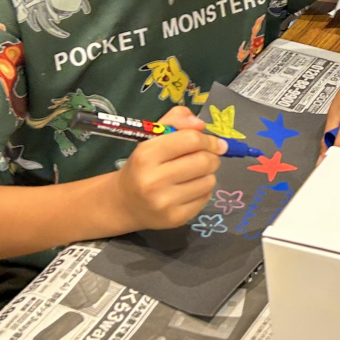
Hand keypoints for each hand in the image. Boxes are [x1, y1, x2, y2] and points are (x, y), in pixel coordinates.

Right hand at [114, 104, 221, 229]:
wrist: (124, 203)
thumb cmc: (142, 165)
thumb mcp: (152, 137)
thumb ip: (175, 120)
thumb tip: (201, 124)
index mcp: (146, 155)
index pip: (190, 140)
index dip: (208, 139)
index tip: (215, 143)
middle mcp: (153, 180)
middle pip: (203, 162)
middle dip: (212, 157)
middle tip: (208, 157)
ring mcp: (165, 202)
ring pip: (209, 181)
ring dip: (208, 174)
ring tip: (195, 174)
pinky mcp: (175, 219)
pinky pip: (206, 198)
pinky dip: (203, 190)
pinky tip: (190, 189)